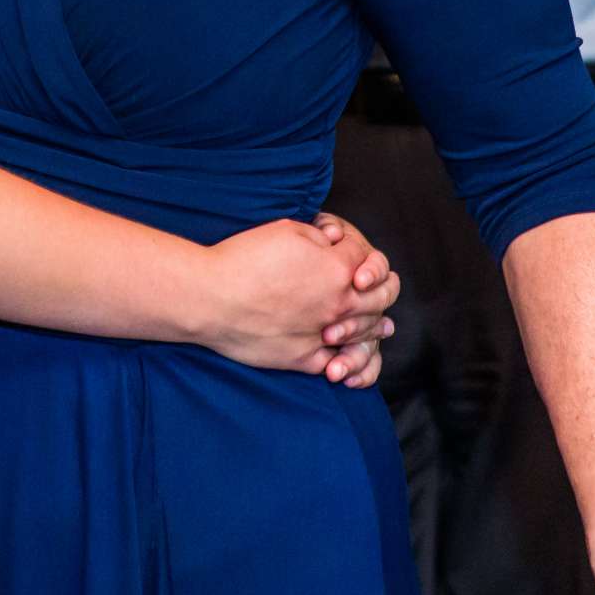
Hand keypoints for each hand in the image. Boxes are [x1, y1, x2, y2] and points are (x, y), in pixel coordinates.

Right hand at [198, 216, 399, 378]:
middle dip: (383, 289)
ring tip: (383, 327)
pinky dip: (349, 361)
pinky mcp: (303, 359)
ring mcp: (323, 335)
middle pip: (379, 299)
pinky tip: (350, 357)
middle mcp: (338, 305)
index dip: (358, 249)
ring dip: (375, 327)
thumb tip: (336, 242)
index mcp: (338, 270)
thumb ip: (321, 237)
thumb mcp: (287, 231)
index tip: (345, 248)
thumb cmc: (245, 259)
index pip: (367, 258)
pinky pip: (337, 363)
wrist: (211, 298)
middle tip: (378, 288)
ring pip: (365, 335)